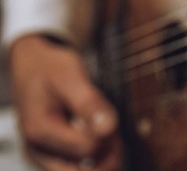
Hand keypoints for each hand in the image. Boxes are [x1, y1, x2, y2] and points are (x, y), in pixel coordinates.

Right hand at [9, 35, 121, 170]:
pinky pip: (74, 169)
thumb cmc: (50, 68)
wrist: (32, 66)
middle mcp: (37, 149)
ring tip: (107, 135)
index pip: (88, 149)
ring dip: (101, 158)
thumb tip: (108, 129)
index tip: (110, 117)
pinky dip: (91, 159)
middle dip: (107, 152)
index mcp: (40, 130)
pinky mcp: (48, 157)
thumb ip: (89, 103)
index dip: (109, 136)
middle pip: (83, 170)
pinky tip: (97, 140)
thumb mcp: (70, 76)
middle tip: (113, 129)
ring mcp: (41, 156)